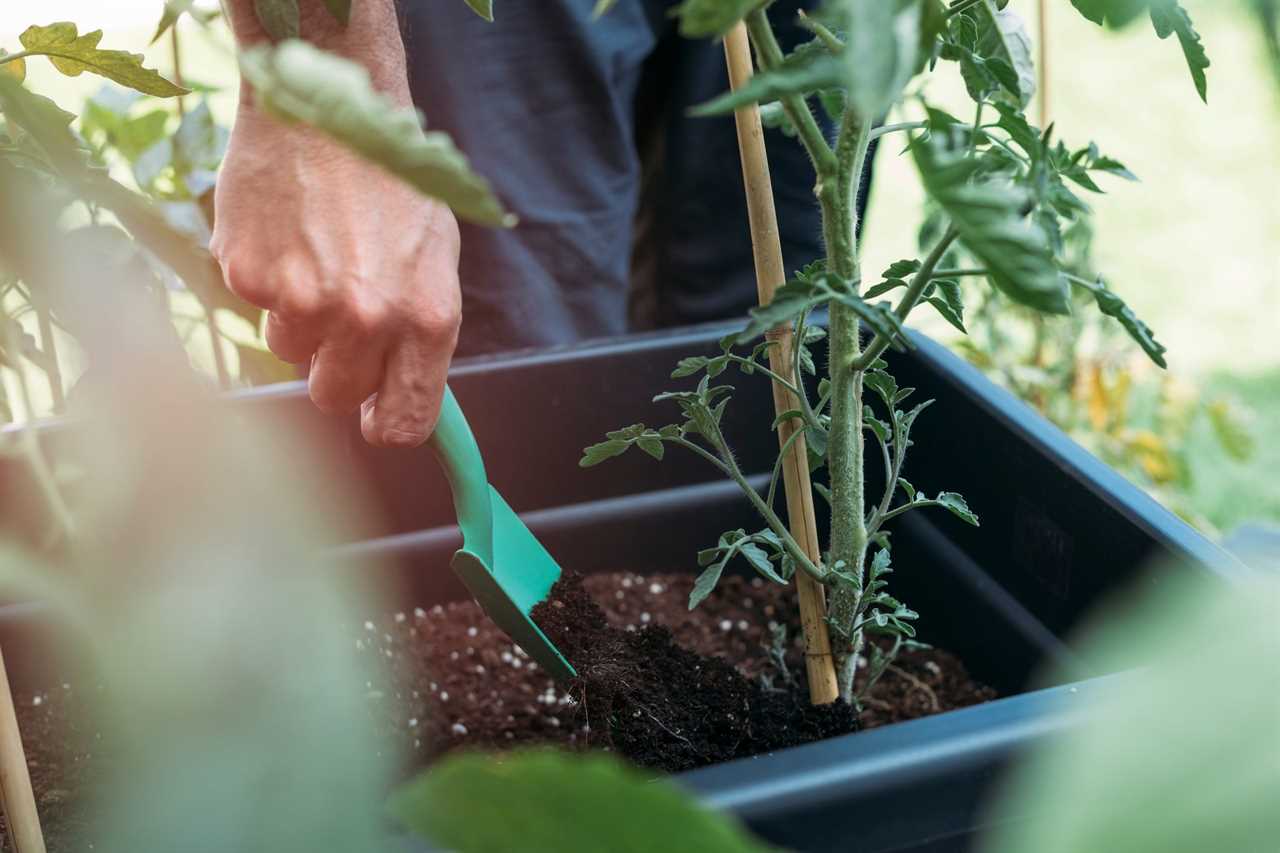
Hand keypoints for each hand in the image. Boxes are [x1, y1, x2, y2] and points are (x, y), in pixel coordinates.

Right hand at [211, 104, 461, 447]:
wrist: (327, 107)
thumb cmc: (390, 182)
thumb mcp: (433, 257)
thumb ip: (421, 333)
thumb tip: (406, 397)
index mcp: (426, 318)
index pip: (407, 419)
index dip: (387, 423)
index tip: (376, 419)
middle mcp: (367, 317)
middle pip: (335, 396)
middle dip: (336, 368)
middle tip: (340, 317)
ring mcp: (302, 300)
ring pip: (290, 351)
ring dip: (299, 318)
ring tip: (316, 254)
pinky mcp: (248, 275)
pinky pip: (255, 307)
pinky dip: (267, 278)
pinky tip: (286, 233)